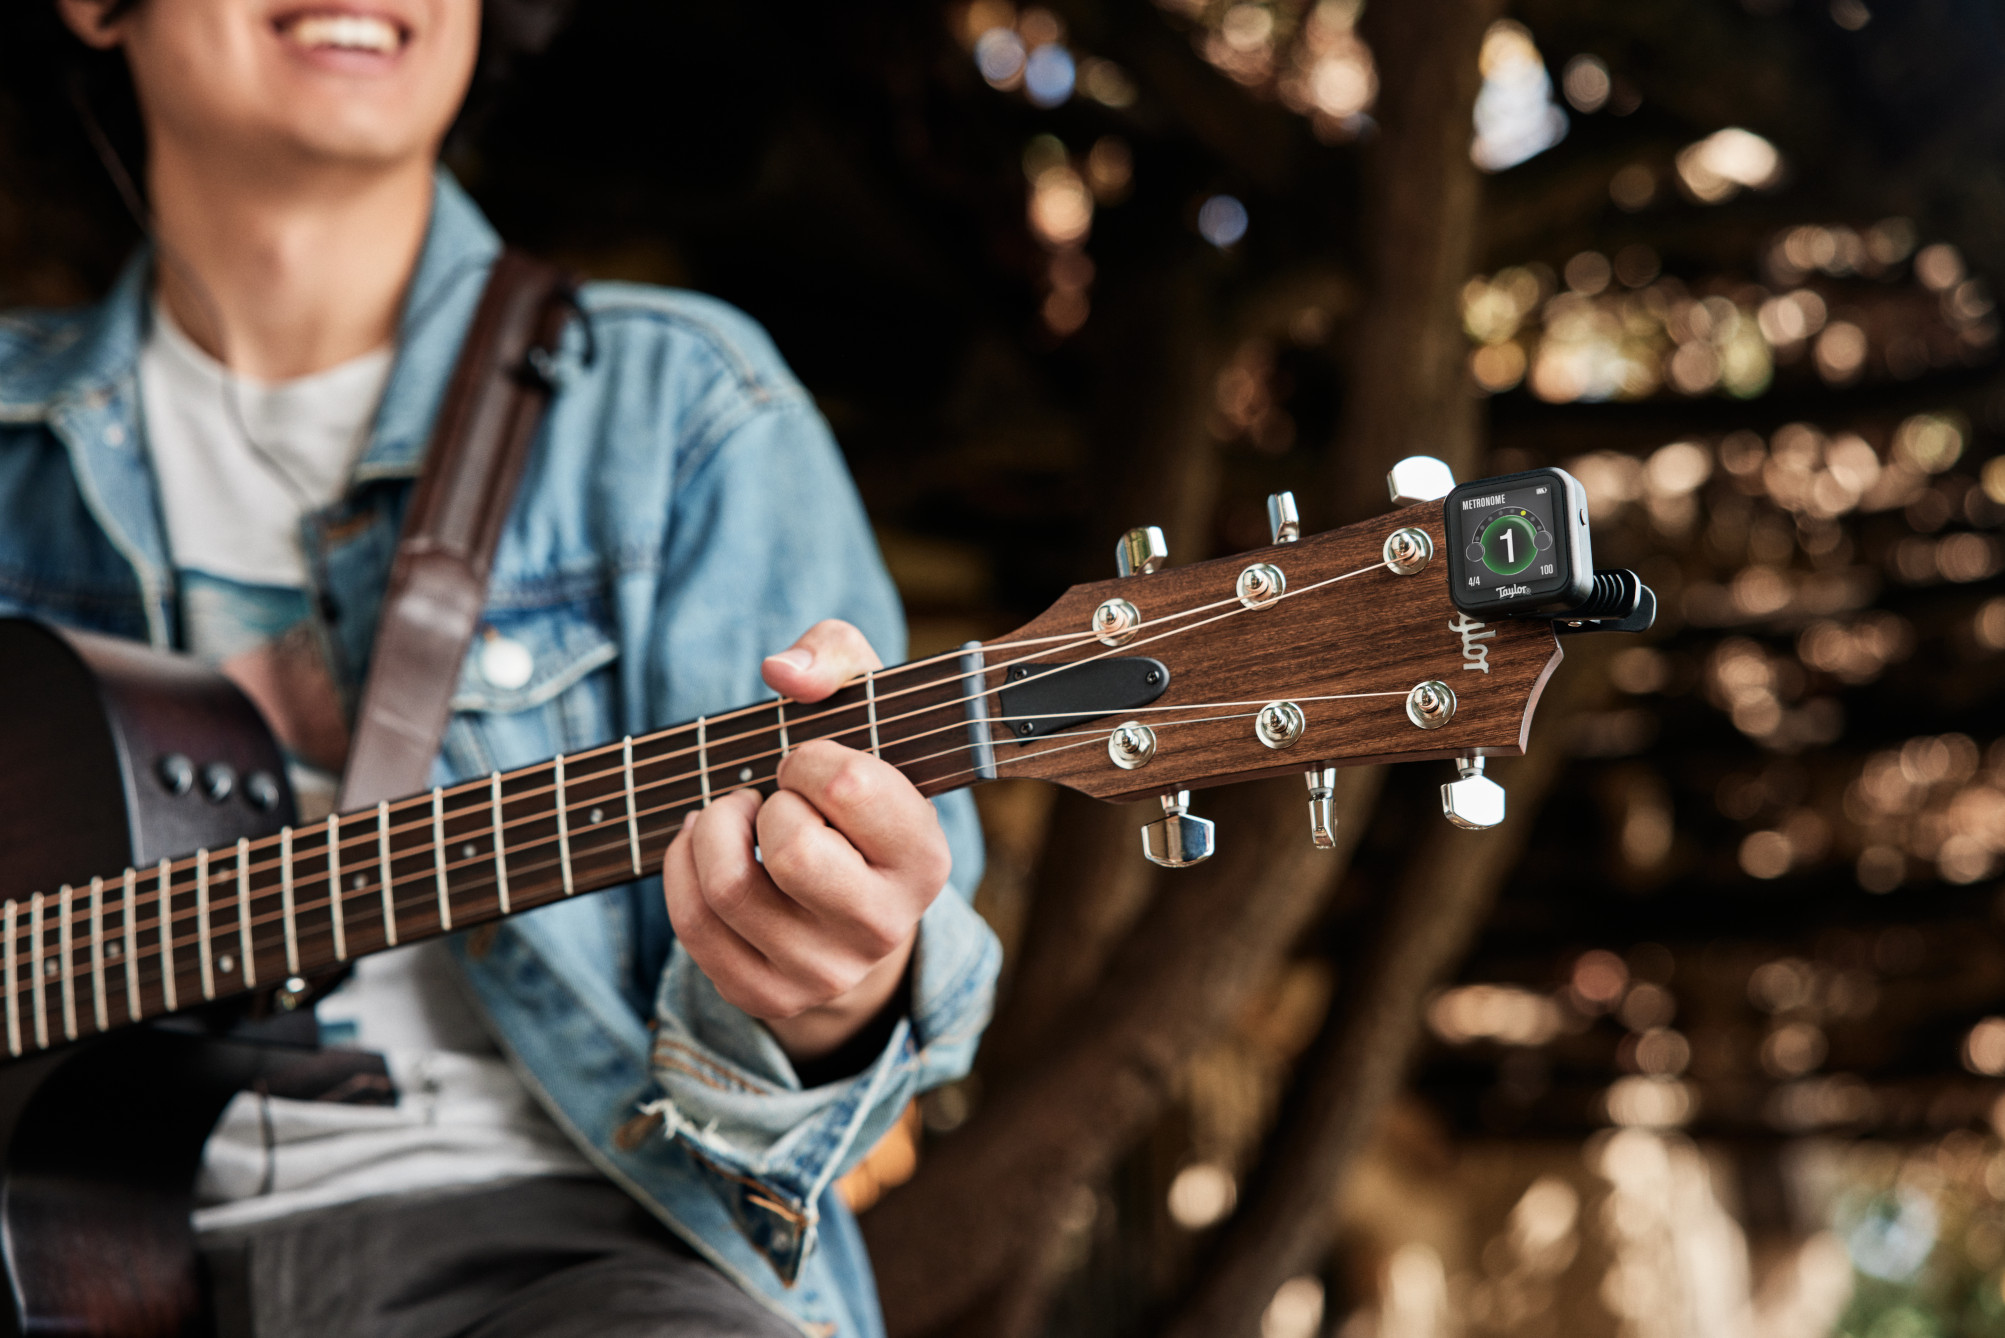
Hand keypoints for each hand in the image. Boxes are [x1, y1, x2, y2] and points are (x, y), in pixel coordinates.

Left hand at [662, 620, 952, 1065]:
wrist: (853, 903)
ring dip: (713, 828)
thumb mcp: (866, 708)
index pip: (847, 787)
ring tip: (734, 813)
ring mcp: (824, 971)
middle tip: (772, 795)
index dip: (808, 758)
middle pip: (789, 848)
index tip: (809, 764)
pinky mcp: (766, 995)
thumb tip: (782, 673)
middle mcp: (885, 927)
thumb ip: (836, 657)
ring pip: (729, 888)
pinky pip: (693, 925)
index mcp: (925, 860)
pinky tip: (705, 846)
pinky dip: (681, 866)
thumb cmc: (855, 788)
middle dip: (762, 801)